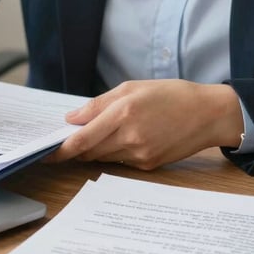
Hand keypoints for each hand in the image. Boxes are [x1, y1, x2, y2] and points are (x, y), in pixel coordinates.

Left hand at [47, 79, 243, 169]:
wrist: (208, 114)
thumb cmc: (171, 95)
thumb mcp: (132, 88)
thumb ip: (99, 104)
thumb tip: (72, 119)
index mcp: (123, 114)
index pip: (82, 139)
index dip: (61, 149)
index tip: (46, 153)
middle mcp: (130, 138)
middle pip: (89, 151)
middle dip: (74, 148)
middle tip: (62, 143)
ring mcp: (140, 155)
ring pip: (103, 158)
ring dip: (93, 150)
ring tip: (95, 136)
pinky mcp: (149, 166)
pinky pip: (120, 162)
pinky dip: (113, 152)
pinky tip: (122, 139)